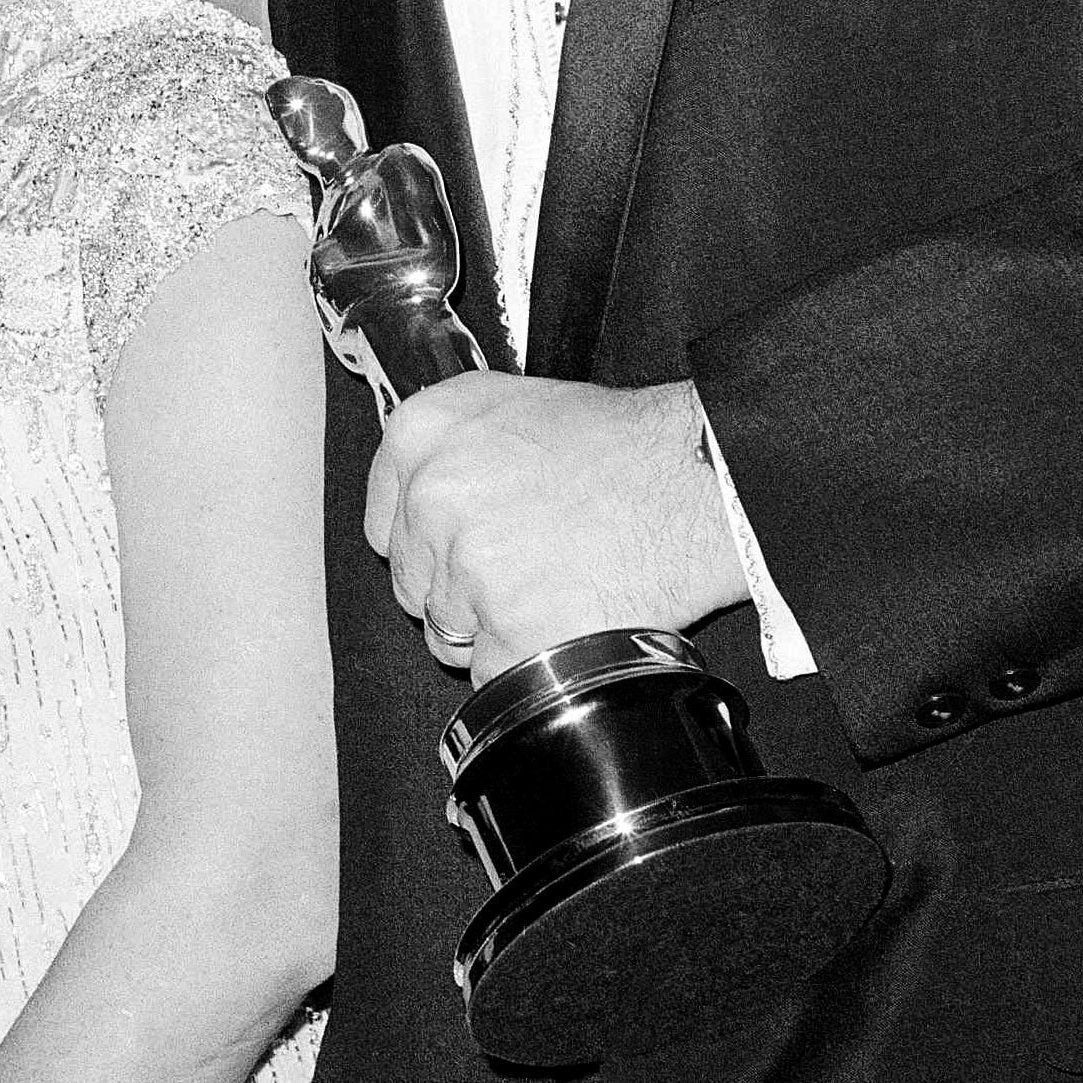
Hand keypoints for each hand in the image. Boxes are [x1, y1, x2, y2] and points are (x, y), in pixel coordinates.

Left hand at [365, 374, 748, 682]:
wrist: (697, 481)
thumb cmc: (623, 444)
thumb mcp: (512, 407)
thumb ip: (451, 451)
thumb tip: (420, 496)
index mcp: (423, 434)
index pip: (385, 525)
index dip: (427, 547)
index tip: (460, 551)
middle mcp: (432, 498)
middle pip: (413, 584)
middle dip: (460, 591)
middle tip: (526, 571)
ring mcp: (467, 568)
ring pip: (448, 635)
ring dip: (494, 631)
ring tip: (554, 594)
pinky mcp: (509, 630)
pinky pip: (492, 674)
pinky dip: (530, 666)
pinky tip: (568, 625)